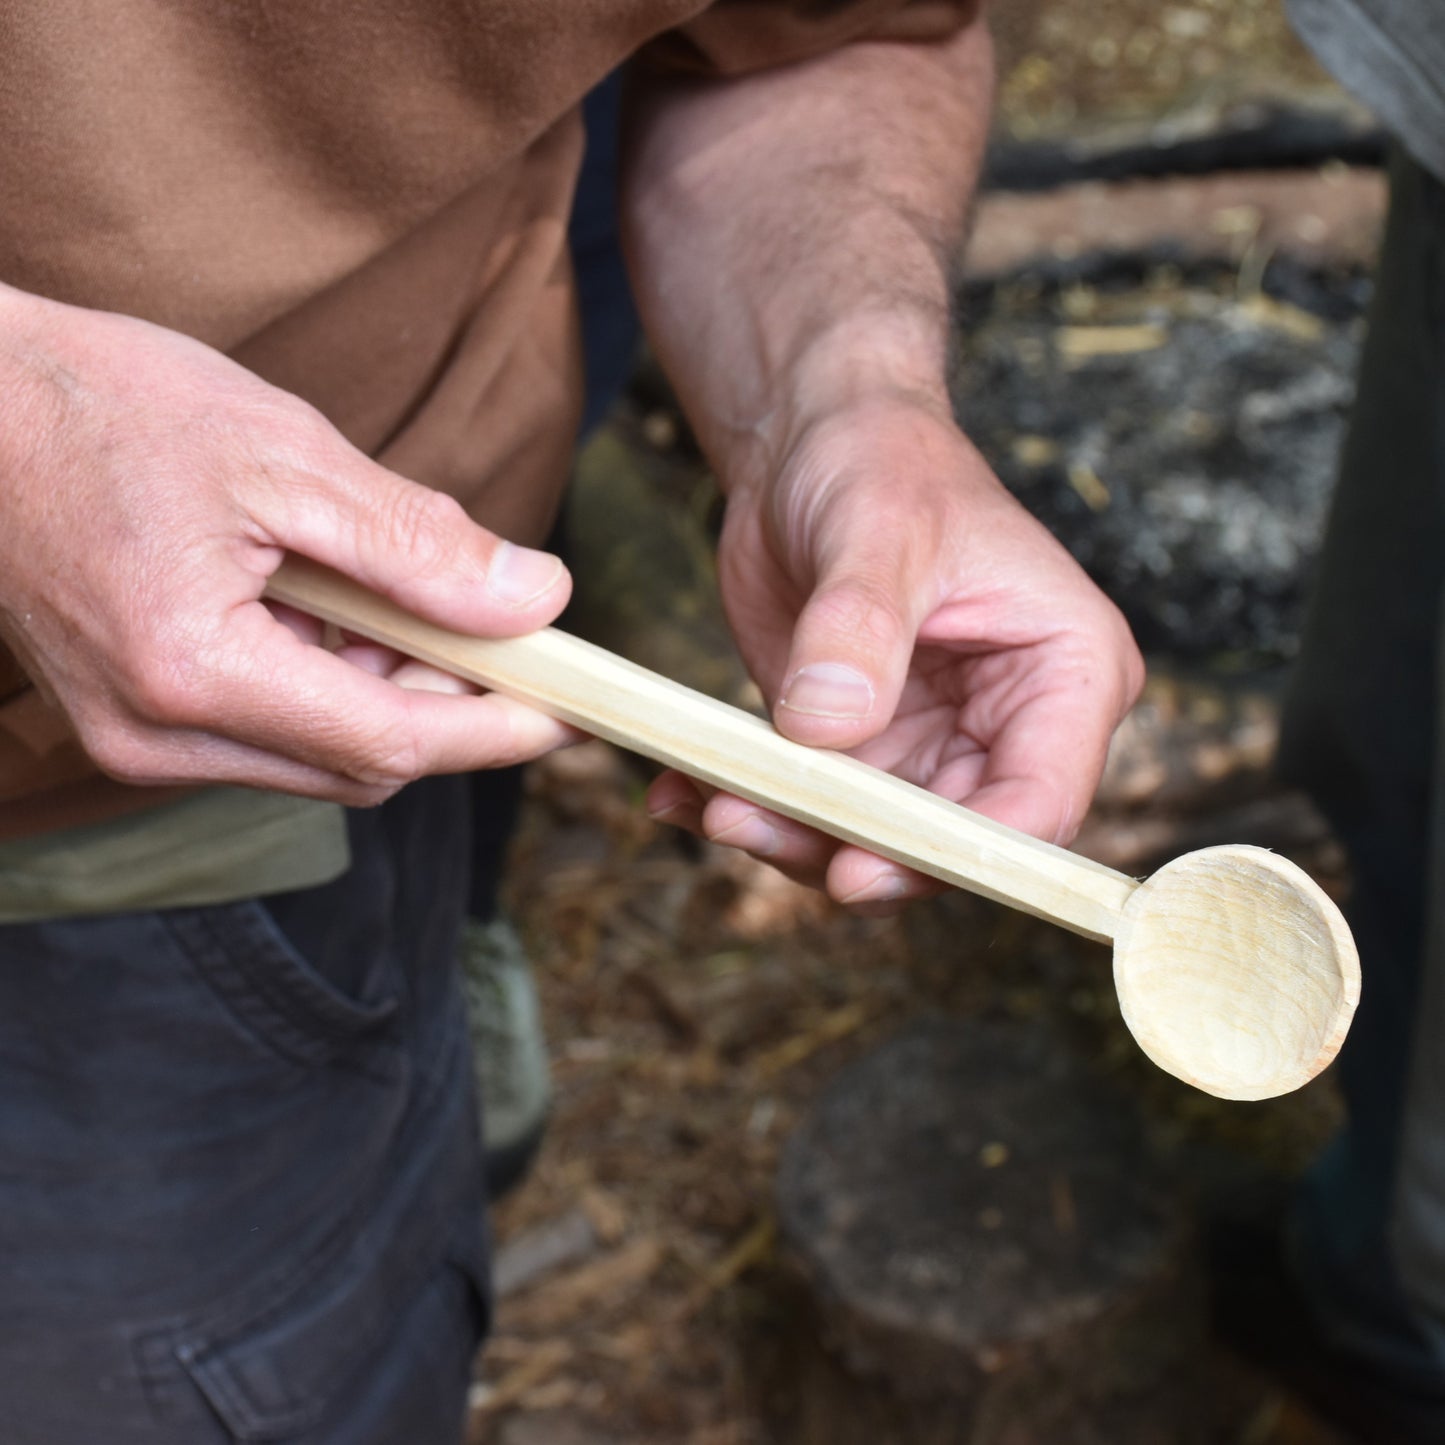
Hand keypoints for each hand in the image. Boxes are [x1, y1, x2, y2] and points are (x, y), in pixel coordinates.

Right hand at [0, 286, 577, 803]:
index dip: (497, 728)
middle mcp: (158, 735)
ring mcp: (138, 739)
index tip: (574, 704)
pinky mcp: (135, 722)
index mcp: (193, 670)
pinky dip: (330, 684)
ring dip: (387, 690)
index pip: (392, 742)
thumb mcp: (284, 454)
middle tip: (494, 622)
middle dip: (447, 704)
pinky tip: (329, 605)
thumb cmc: (106, 407)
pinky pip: (272, 734)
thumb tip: (537, 599)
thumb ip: (417, 542)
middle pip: (364, 764)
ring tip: (391, 590)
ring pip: (322, 755)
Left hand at [646, 397, 1143, 911]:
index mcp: (1069, 672)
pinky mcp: (864, 752)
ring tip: (707, 800)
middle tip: (749, 823)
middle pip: (949, 843)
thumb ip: (858, 629)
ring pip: (874, 842)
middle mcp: (1011, 726)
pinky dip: (752, 807)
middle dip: (851, 852)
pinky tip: (683, 791)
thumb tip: (825, 730)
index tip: (863, 866)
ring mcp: (934, 747)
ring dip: (789, 836)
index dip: (961, 852)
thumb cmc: (880, 459)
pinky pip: (816, 810)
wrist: (813, 445)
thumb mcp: (877, 529)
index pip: (1042, 800)